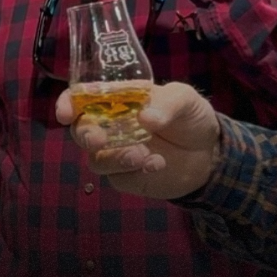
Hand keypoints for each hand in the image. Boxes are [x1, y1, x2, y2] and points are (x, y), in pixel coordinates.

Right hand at [55, 81, 221, 198]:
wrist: (210, 154)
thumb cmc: (190, 117)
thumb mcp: (185, 99)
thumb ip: (167, 104)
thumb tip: (145, 118)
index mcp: (115, 100)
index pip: (80, 98)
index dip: (67, 104)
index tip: (66, 113)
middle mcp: (109, 126)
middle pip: (81, 131)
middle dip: (86, 136)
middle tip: (100, 141)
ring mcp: (115, 153)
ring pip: (96, 160)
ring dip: (114, 158)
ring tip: (142, 155)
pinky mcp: (125, 177)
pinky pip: (118, 177)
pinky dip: (135, 171)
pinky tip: (157, 163)